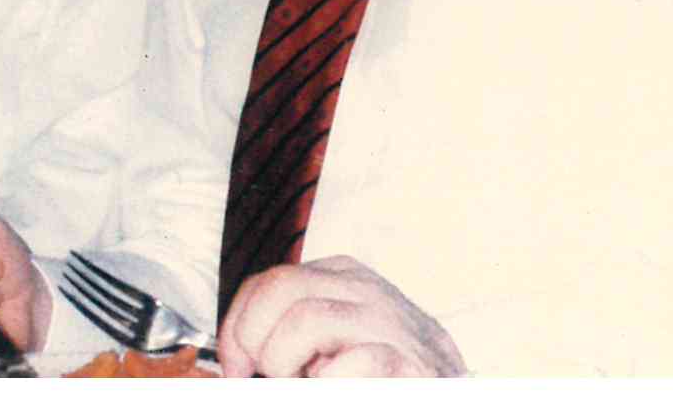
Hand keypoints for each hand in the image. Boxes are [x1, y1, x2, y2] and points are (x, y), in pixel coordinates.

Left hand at [218, 256, 465, 377]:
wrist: (441, 394)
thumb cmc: (378, 373)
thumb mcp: (328, 338)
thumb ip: (286, 332)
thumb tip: (231, 360)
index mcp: (340, 278)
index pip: (266, 282)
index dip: (236, 328)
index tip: (236, 367)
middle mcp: (363, 290)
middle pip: (280, 287)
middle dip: (256, 340)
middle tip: (269, 376)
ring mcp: (389, 323)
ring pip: (305, 319)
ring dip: (288, 363)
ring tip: (307, 383)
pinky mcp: (411, 364)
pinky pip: (354, 364)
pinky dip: (331, 384)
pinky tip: (341, 390)